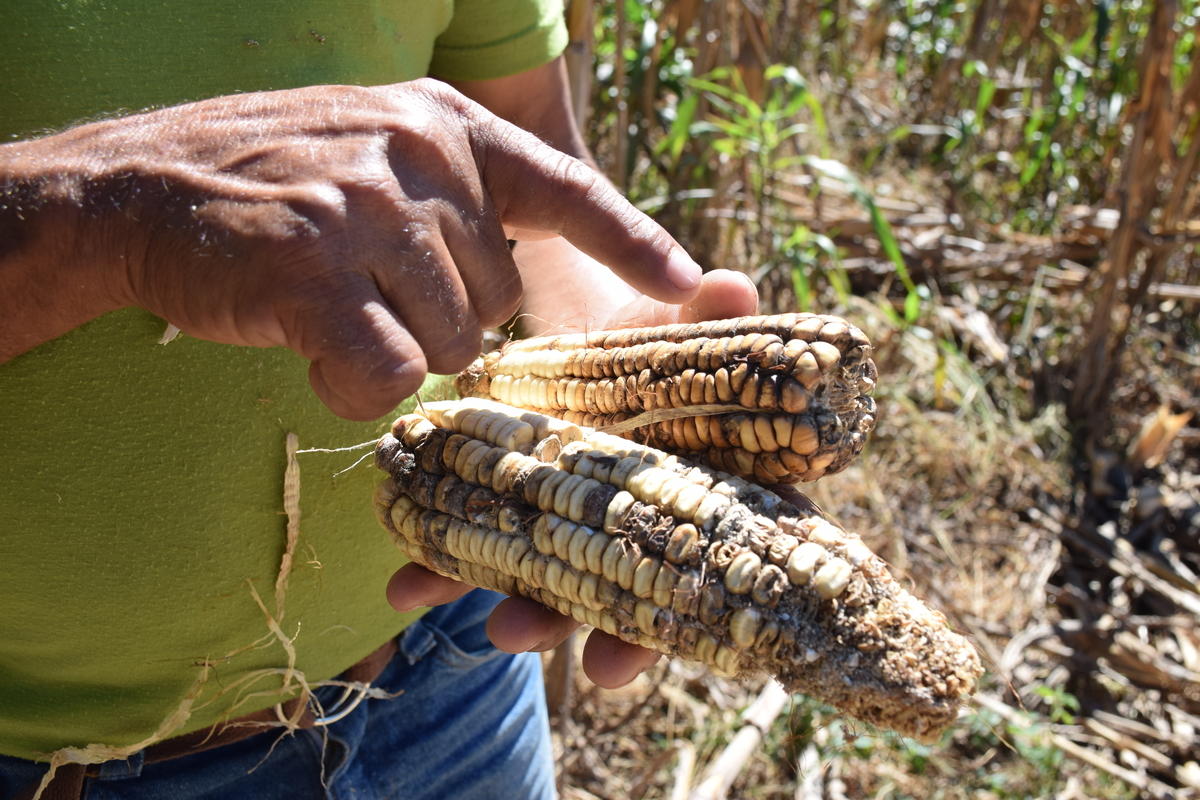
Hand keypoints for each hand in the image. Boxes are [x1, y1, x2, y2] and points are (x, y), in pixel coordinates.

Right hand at [0, 79, 702, 419]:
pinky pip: (391, 372)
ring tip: (329, 315)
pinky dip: (358, 385)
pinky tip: (311, 350)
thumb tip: (507, 279)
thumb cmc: (268, 183)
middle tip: (370, 298)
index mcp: (444, 122)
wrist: (141, 184)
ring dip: (396, 353)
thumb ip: (447, 198)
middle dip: (446, 322)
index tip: (687, 280)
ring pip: (451, 343)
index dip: (631, 240)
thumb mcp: (374, 149)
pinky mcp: (317, 271)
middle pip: (499, 296)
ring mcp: (366, 208)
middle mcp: (417, 152)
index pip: (565, 186)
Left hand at [387, 268, 759, 686]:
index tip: (630, 657)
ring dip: (522, 605)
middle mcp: (634, 514)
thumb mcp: (672, 318)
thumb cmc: (640, 319)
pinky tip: (406, 584)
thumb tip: (730, 285)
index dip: (680, 606)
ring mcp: (569, 512)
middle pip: (630, 585)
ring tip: (481, 623)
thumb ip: (706, 314)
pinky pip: (481, 539)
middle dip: (600, 628)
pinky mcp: (512, 497)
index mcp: (699, 484)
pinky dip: (444, 564)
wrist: (569, 300)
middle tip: (572, 659)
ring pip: (554, 573)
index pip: (704, 554)